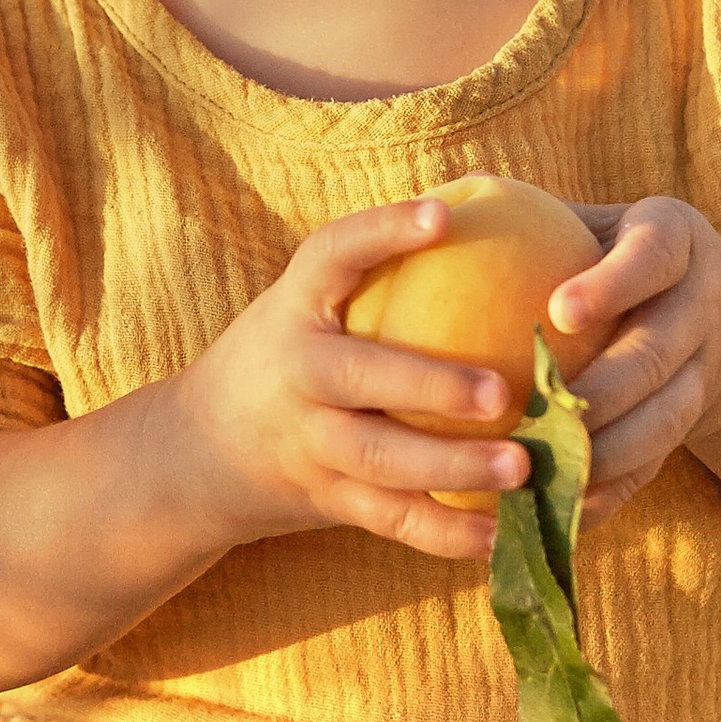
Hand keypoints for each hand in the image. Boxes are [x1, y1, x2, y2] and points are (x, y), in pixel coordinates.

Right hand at [167, 199, 533, 564]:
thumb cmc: (288, 355)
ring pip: (379, 460)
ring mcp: (308, 443)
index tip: (442, 214)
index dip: (382, 231)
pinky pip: (391, 520)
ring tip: (522, 468)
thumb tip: (489, 189)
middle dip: (429, 384)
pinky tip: (505, 532)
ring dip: (452, 467)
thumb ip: (377, 267)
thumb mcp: (306, 304)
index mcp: (294, 310)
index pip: (330, 255)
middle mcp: (295, 374)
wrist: (197, 453)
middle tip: (502, 391)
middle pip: (357, 377)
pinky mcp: (327, 499)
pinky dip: (447, 532)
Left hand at [542, 197, 720, 517]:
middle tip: (536, 412)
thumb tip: (433, 197)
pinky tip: (550, 511)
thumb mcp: (592, 221)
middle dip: (603, 389)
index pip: (652, 258)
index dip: (612, 286)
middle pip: (658, 354)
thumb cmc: (613, 255)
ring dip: (601, 453)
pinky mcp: (693, 427)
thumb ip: (527, 211)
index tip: (557, 311)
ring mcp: (705, 373)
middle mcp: (701, 307)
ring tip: (534, 470)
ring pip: (664, 421)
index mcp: (676, 241)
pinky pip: (654, 467)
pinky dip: (606, 493)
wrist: (720, 319)